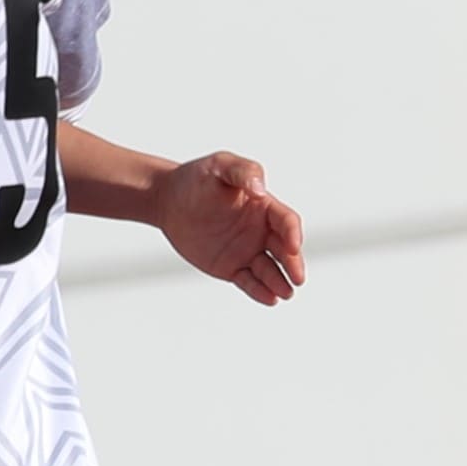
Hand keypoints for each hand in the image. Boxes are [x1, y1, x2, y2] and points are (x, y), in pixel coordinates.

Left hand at [154, 150, 304, 305]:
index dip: (293, 233)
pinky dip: (260, 292)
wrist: (168, 201)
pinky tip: (269, 299)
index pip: (287, 221)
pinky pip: (249, 282)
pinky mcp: (231, 267)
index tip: (293, 246)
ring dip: (280, 282)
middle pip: (284, 250)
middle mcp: (261, 231)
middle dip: (293, 264)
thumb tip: (260, 190)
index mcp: (264, 207)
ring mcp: (247, 251)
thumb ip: (242, 171)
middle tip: (298, 278)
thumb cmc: (196, 178)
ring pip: (269, 270)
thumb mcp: (219, 166)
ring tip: (285, 294)